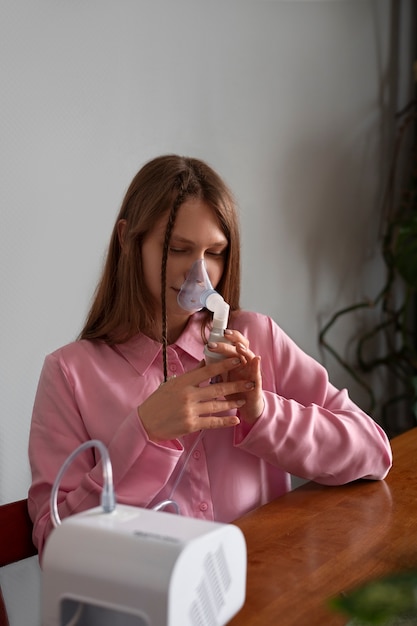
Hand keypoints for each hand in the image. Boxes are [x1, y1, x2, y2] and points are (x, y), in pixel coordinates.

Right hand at [138, 356, 254, 441]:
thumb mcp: (172, 384)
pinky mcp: (191, 425)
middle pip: (217, 388)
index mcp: (183, 382)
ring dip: (232, 402)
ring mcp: (190, 411)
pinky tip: (235, 419)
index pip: (207, 371)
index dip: (224, 365)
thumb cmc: (158, 401)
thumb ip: (191, 375)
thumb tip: (206, 362)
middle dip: (236, 385)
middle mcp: (187, 395)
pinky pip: (212, 422)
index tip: (238, 360)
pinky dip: (225, 421)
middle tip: (250, 382)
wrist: (146, 423)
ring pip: (217, 405)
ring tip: (244, 399)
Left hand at [205, 329, 264, 424]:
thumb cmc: (233, 390)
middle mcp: (244, 363)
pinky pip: (257, 373)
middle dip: (232, 339)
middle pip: (240, 346)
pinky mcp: (256, 382)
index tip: (218, 331)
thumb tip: (203, 358)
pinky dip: (256, 365)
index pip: (232, 343)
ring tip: (238, 345)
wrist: (246, 407)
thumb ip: (215, 367)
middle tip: (224, 334)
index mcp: (235, 360)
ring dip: (244, 350)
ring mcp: (251, 371)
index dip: (227, 336)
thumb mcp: (222, 377)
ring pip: (249, 357)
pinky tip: (256, 359)